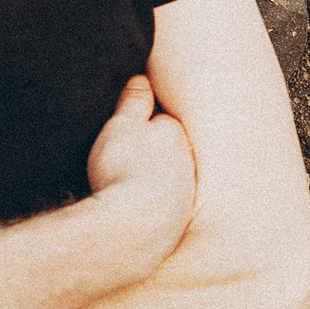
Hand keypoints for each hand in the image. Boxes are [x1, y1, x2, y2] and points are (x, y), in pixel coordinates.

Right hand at [85, 75, 195, 245]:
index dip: (139, 124)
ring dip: (156, 179)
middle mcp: (188, 160)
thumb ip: (133, 102)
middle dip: (153, 151)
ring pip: (171, 177)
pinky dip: (156, 204)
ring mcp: (187, 191)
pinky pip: (167, 205)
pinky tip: (140, 210)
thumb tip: (142, 79)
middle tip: (126, 160)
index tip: (125, 132)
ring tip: (131, 185)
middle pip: (169, 150)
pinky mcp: (180, 218)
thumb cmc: (125, 171)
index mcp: (174, 132)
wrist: (136, 229)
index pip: (159, 119)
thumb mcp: (121, 127)